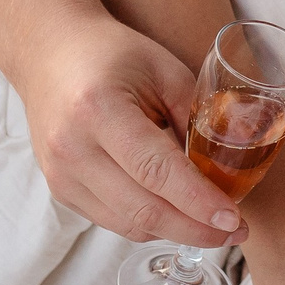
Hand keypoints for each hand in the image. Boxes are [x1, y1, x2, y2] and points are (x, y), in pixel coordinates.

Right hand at [12, 16, 245, 245]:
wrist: (49, 52)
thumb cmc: (111, 53)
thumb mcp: (164, 69)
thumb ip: (196, 118)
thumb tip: (226, 172)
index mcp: (99, 109)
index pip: (157, 171)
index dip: (199, 201)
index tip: (234, 220)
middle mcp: (72, 148)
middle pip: (143, 210)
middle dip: (196, 229)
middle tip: (235, 232)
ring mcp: (61, 175)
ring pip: (129, 224)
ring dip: (175, 231)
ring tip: (212, 226)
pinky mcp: (61, 190)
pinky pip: (113, 220)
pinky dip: (149, 223)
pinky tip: (175, 213)